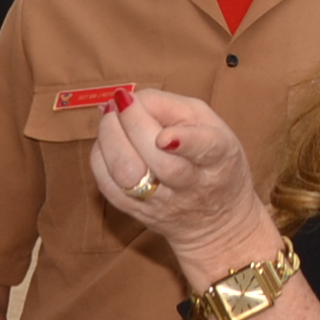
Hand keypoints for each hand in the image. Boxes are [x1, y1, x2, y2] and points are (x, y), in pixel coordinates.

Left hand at [89, 90, 274, 280]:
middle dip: (133, 124)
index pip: (204, 149)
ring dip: (111, 140)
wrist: (216, 220)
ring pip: (129, 177)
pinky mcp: (139, 213)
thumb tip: (134, 99)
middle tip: (122, 100)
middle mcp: (192, 185)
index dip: (184, 142)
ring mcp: (163, 203)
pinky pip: (109, 188)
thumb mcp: (211, 125)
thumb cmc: (213, 161)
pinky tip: (105, 141)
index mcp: (218, 158)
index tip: (163, 135)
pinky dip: (101, 159)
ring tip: (109, 116)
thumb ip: (174, 108)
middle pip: (161, 163)